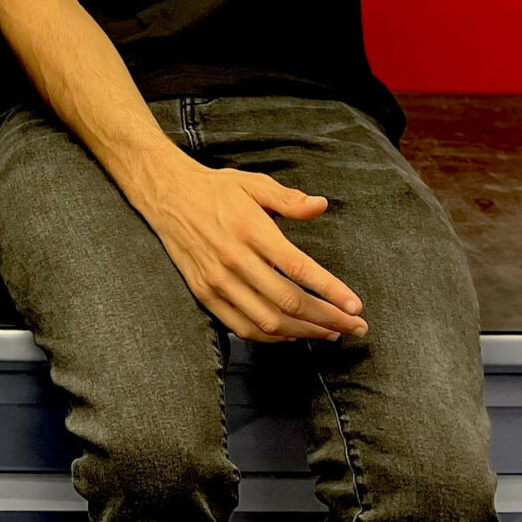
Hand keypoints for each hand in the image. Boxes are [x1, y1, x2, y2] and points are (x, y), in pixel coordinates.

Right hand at [138, 154, 366, 342]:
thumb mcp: (252, 183)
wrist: (165, 195)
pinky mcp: (204, 292)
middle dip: (328, 319)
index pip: (298, 268)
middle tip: (355, 327)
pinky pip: (241, 326)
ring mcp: (217, 279)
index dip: (330, 291)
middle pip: (288, 302)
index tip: (355, 307)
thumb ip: (288, 199)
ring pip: (267, 321)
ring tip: (329, 333)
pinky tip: (291, 334)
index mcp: (250, 229)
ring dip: (304, 333)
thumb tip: (321, 205)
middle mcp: (234, 258)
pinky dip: (271, 337)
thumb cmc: (214, 189)